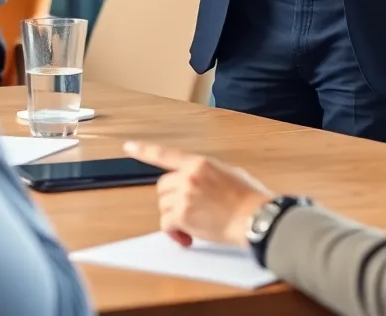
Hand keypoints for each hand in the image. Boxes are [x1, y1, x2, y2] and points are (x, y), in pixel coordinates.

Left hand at [124, 142, 271, 248]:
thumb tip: (200, 181)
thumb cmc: (249, 198)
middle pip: (163, 187)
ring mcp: (184, 194)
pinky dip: (174, 234)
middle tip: (186, 213)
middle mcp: (189, 176)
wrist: (256, 217)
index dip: (144, 150)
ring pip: (163, 207)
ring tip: (192, 227)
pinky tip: (188, 238)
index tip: (128, 147)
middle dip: (171, 201)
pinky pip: (166, 224)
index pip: (165, 154)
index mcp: (199, 163)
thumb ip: (208, 173)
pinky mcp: (183, 215)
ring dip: (173, 218)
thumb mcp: (229, 173)